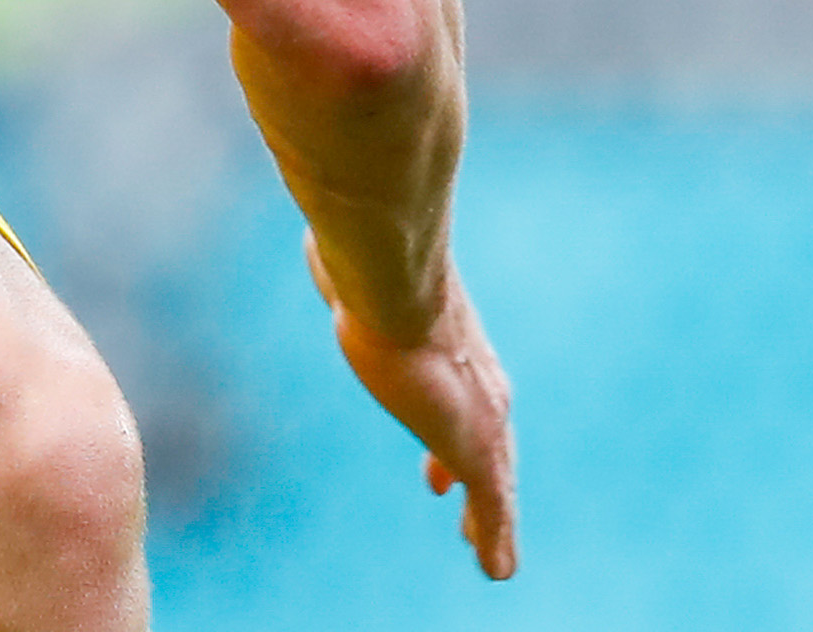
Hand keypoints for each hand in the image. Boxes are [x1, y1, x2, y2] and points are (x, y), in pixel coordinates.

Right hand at [308, 236, 517, 580]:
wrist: (392, 288)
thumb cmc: (367, 268)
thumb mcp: (356, 272)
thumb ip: (346, 270)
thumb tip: (316, 242)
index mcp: (451, 346)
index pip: (460, 395)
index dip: (450, 429)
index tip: (438, 465)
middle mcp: (477, 384)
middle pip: (487, 440)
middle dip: (477, 472)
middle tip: (455, 498)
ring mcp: (482, 420)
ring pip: (496, 482)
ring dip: (491, 520)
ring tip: (491, 558)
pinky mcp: (477, 452)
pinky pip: (494, 507)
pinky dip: (497, 539)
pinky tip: (496, 570)